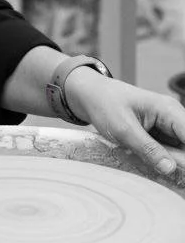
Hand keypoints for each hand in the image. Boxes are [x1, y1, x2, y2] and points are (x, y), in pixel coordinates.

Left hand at [66, 67, 184, 177]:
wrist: (90, 95)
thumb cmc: (105, 103)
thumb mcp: (123, 128)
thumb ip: (147, 148)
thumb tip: (171, 168)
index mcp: (168, 109)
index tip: (177, 169)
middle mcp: (173, 117)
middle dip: (179, 163)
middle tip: (160, 170)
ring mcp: (168, 127)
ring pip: (181, 153)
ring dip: (172, 165)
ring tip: (150, 165)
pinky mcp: (162, 136)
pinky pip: (172, 154)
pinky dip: (164, 163)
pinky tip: (151, 166)